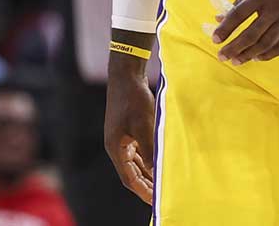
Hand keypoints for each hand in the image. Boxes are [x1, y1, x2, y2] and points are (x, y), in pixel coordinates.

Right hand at [103, 53, 155, 203]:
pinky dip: (148, 160)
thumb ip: (150, 149)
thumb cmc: (134, 100)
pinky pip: (138, 152)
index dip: (142, 191)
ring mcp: (121, 139)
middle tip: (161, 197)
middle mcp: (116, 146)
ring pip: (135, 163)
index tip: (155, 202)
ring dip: (148, 174)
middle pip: (131, 173)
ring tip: (162, 184)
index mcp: (115, 148)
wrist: (126, 75)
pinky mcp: (127, 131)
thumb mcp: (144, 125)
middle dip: (145, 186)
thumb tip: (157, 171)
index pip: (129, 178)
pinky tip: (159, 164)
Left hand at [211, 0, 278, 63]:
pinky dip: (269, 54)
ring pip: (266, 42)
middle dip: (234, 47)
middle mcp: (276, 6)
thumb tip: (221, 17)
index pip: (239, 14)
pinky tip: (257, 57)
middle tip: (222, 56)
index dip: (226, 28)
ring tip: (236, 60)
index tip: (215, 39)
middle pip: (252, 33)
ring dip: (249, 54)